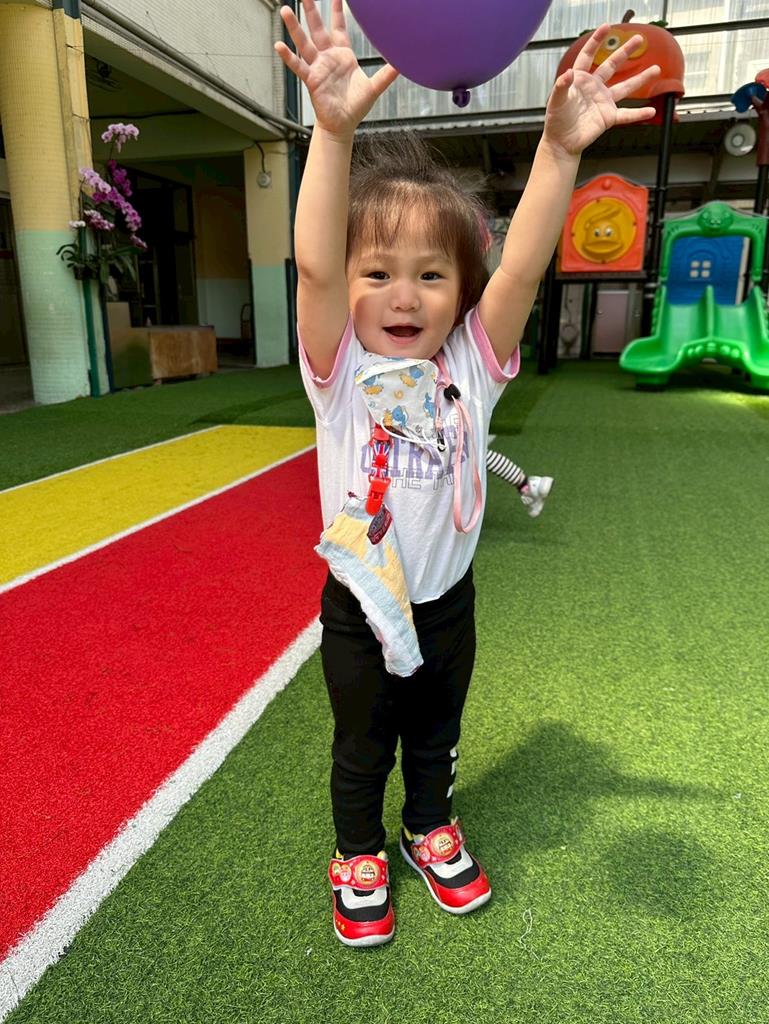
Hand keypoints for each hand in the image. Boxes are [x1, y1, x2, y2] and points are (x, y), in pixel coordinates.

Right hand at [274, 0, 398, 138]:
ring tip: (286, 10)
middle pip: (318, 28)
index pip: (338, 26)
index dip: (336, 10)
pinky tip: (279, 45)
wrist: (343, 125)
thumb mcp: (374, 87)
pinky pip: (298, 66)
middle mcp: (328, 57)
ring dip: (295, 27)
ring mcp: (318, 67)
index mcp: (343, 54)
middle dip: (311, 11)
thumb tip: (403, 63)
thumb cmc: (356, 107)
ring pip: (304, 42)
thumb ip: (386, 74)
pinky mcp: (311, 80)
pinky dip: (288, 56)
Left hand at [543, 24, 660, 157]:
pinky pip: (627, 115)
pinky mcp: (608, 117)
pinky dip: (638, 114)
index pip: (588, 56)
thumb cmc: (556, 121)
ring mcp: (603, 102)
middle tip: (639, 39)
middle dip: (625, 52)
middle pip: (612, 65)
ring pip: (625, 88)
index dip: (596, 41)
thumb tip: (568, 73)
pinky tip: (651, 111)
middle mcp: (594, 88)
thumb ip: (561, 86)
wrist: (561, 142)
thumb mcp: (556, 102)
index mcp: (580, 80)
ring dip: (641, 78)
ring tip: (656, 69)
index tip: (607, 27)